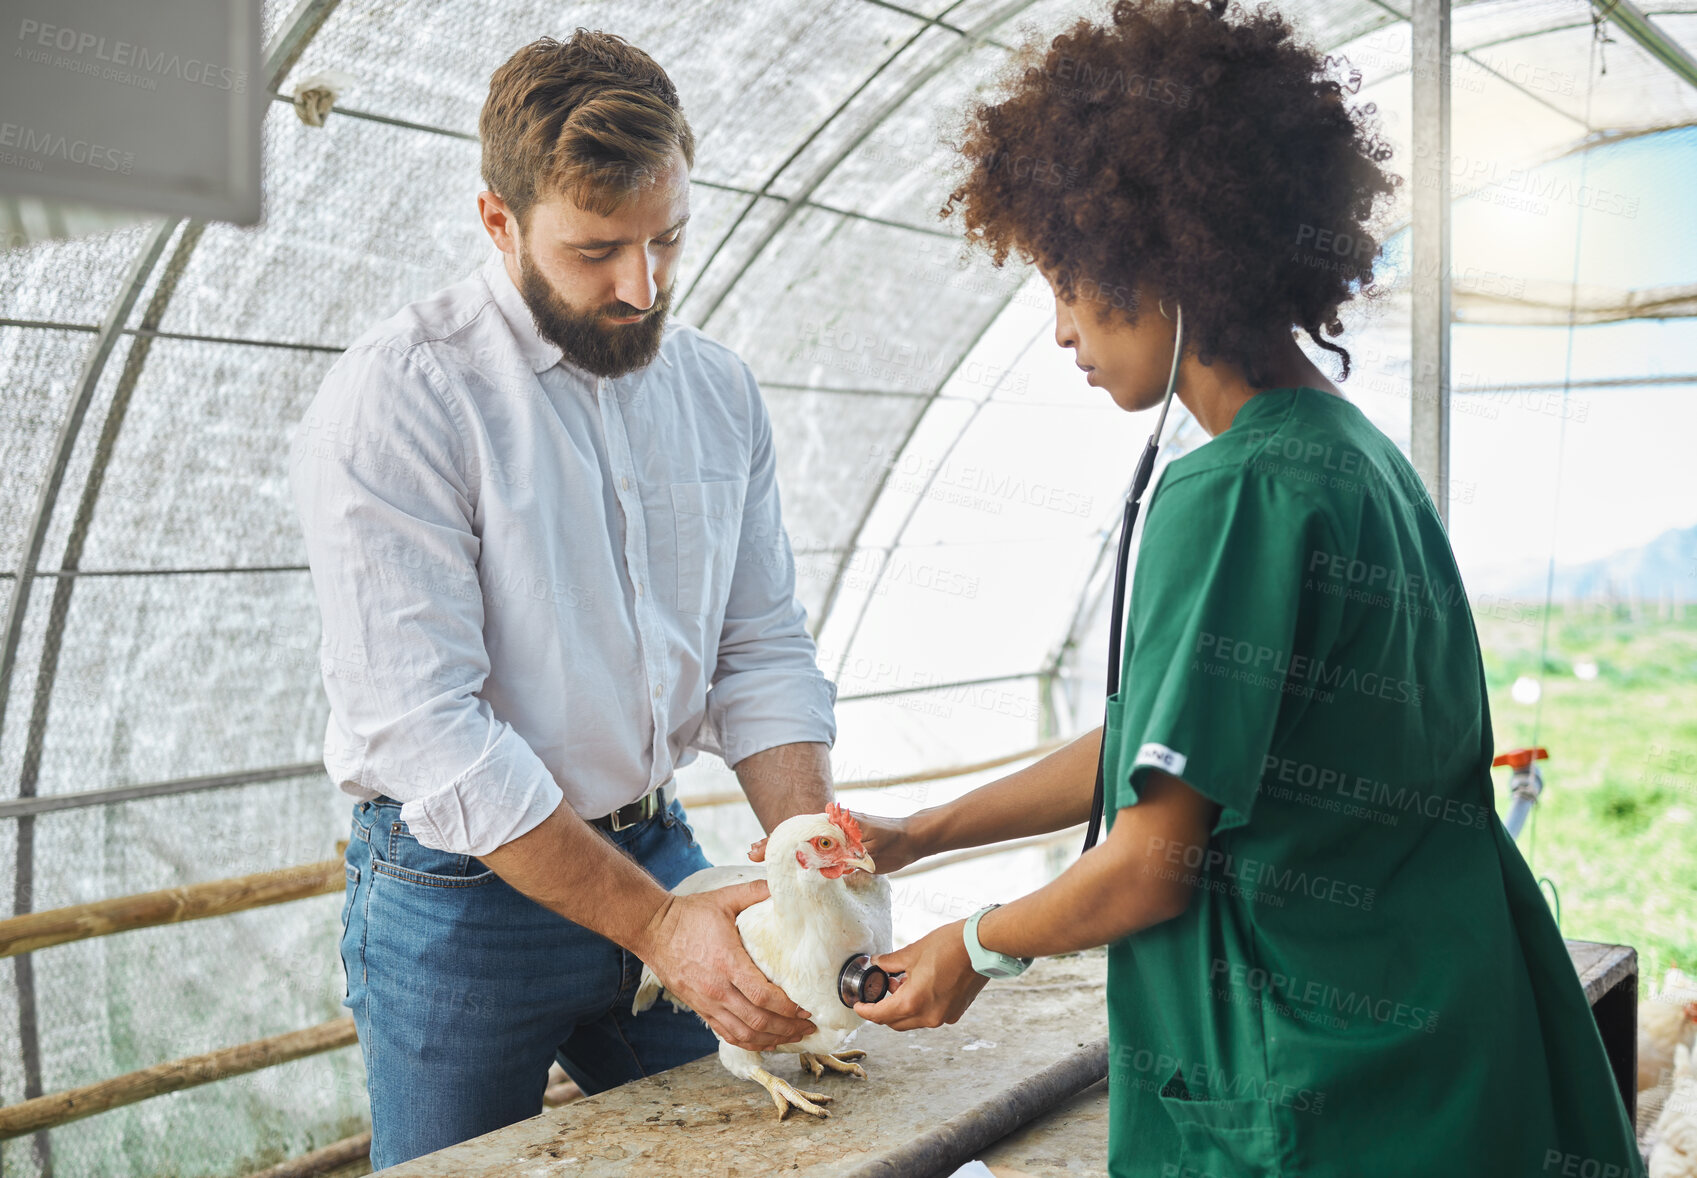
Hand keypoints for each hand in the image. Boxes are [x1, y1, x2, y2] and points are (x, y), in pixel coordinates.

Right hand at [634, 880, 817, 1050]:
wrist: (652, 929)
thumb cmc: (689, 914)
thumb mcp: (723, 899)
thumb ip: (754, 892)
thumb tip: (779, 884)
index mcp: (726, 962)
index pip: (762, 996)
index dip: (788, 1007)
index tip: (805, 1008)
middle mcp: (717, 988)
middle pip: (758, 1020)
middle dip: (788, 1028)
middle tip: (808, 1026)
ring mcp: (707, 1002)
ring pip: (744, 1033)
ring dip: (771, 1039)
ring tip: (793, 1037)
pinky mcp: (699, 1008)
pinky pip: (727, 1034)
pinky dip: (749, 1041)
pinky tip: (765, 1040)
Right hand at [748, 807, 924, 873]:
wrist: (912, 837)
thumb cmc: (893, 845)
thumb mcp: (867, 854)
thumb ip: (843, 858)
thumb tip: (817, 866)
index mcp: (834, 825)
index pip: (798, 831)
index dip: (777, 842)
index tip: (759, 851)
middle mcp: (832, 824)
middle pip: (796, 832)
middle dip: (774, 842)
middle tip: (752, 852)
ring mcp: (836, 831)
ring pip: (804, 838)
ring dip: (785, 846)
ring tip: (762, 853)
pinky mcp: (843, 840)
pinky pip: (817, 844)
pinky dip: (801, 849)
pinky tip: (791, 858)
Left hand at [849, 920, 989, 1030]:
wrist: (982, 947)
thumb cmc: (949, 947)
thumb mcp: (912, 952)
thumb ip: (890, 962)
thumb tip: (877, 963)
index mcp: (913, 1003)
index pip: (880, 1016)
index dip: (865, 1011)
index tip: (858, 1005)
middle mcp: (928, 1016)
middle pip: (895, 1023)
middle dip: (883, 1010)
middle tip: (878, 992)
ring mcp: (944, 1017)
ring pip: (913, 1021)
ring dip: (902, 1008)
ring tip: (899, 984)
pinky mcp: (955, 1013)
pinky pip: (929, 1015)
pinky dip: (919, 1006)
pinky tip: (919, 986)